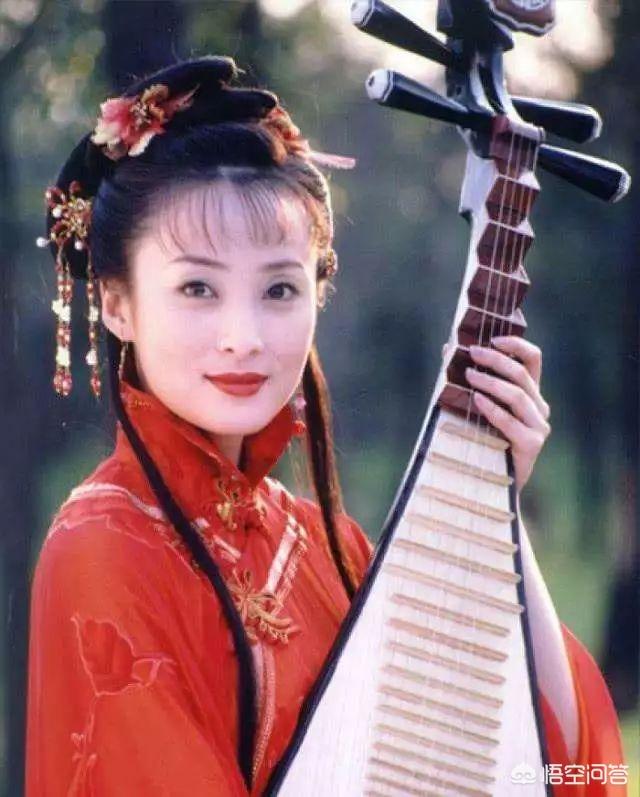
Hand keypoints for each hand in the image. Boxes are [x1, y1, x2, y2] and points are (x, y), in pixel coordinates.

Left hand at [462, 336, 550, 491]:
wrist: (492, 486)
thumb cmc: (482, 441)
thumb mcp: (477, 407)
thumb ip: (469, 380)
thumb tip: (448, 348)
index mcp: (530, 395)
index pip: (533, 360)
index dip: (516, 344)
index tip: (493, 337)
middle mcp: (538, 408)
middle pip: (522, 373)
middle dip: (495, 359)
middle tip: (471, 353)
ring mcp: (538, 427)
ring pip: (517, 394)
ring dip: (490, 381)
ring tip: (468, 375)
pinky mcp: (532, 445)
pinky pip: (510, 421)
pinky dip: (492, 408)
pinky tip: (476, 399)